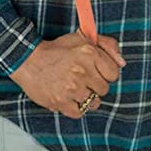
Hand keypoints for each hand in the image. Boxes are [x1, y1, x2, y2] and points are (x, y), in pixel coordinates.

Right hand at [9, 27, 125, 118]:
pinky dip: (75, 108)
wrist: (28, 60)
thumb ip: (108, 45)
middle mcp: (82, 70)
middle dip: (95, 85)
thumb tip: (122, 63)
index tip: (95, 71)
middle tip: (81, 79)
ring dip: (85, 97)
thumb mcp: (82, 38)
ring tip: (73, 88)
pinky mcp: (61, 102)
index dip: (105, 74)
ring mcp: (72, 88)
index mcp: (89, 53)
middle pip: (104, 89)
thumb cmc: (57, 50)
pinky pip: (80, 113)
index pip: (114, 73)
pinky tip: (68, 97)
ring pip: (94, 103)